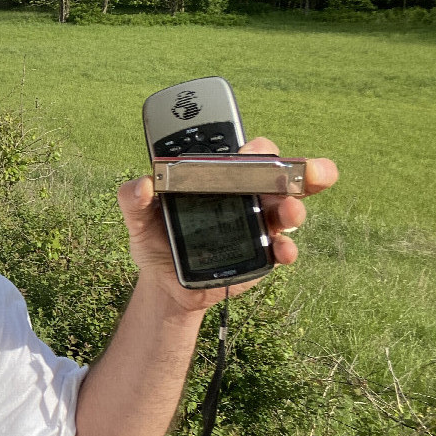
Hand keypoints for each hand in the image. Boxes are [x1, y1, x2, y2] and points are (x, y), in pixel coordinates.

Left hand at [117, 138, 338, 312]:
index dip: (258, 149)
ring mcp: (258, 226)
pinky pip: (282, 248)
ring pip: (286, 210)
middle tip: (300, 174)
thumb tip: (142, 184)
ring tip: (289, 214)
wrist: (164, 285)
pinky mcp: (263, 256)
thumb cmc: (156, 241)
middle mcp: (245, 196)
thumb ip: (134, 199)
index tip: (255, 152)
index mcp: (219, 179)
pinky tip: (283, 250)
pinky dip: (287, 248)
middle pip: (281, 177)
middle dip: (299, 171)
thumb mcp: (139, 219)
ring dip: (293, 209)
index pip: (247, 155)